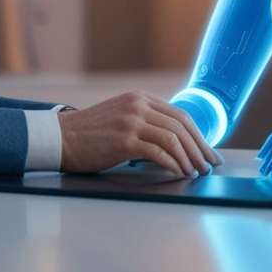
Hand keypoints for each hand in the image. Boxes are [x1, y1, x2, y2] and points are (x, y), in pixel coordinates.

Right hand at [58, 91, 221, 176]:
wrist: (61, 137)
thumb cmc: (91, 134)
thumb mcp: (121, 117)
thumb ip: (145, 122)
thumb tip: (176, 143)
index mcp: (140, 98)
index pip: (180, 115)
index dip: (199, 136)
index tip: (209, 152)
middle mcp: (138, 105)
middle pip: (181, 126)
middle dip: (200, 148)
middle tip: (210, 166)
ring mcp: (131, 121)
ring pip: (173, 138)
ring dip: (189, 158)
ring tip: (196, 172)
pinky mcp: (124, 140)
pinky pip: (158, 152)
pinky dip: (173, 164)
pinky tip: (178, 173)